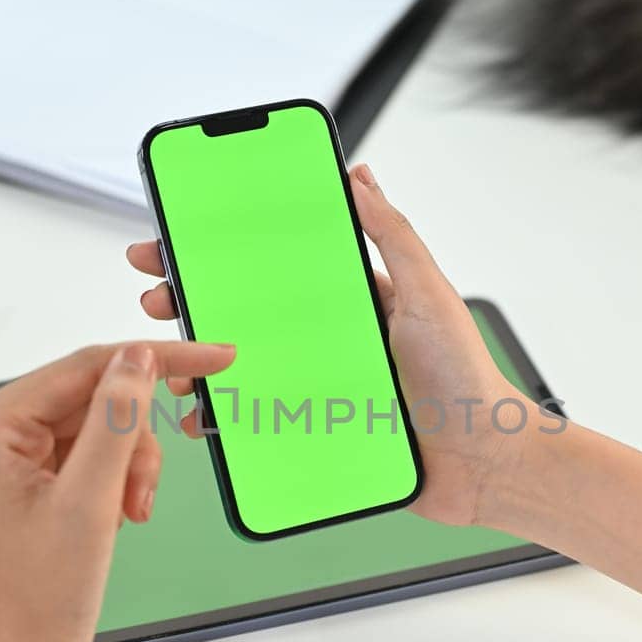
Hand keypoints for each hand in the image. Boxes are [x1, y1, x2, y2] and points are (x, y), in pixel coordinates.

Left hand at [0, 341, 235, 641]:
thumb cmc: (38, 597)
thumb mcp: (89, 501)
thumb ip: (116, 420)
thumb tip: (136, 359)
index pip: (85, 366)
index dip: (155, 361)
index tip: (211, 359)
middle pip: (94, 395)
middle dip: (134, 439)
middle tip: (145, 490)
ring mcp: (6, 456)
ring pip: (98, 424)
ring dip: (129, 463)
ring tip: (130, 512)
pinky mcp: (26, 478)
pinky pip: (88, 451)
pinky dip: (116, 477)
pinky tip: (116, 513)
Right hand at [127, 163, 529, 526]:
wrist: (482, 463)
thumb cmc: (466, 376)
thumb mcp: (428, 293)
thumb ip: (393, 236)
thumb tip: (360, 178)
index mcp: (348, 300)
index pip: (275, 265)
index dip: (226, 251)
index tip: (181, 238)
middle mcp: (327, 341)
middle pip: (245, 313)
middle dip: (193, 302)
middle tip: (158, 297)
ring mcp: (318, 387)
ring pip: (242, 369)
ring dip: (198, 364)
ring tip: (172, 363)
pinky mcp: (316, 433)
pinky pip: (259, 424)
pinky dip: (225, 421)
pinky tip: (203, 420)